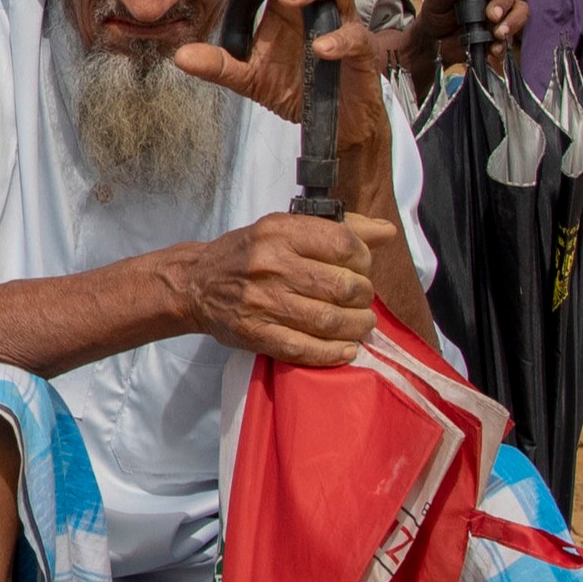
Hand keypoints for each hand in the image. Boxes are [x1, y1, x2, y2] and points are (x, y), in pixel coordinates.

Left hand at [163, 0, 388, 116]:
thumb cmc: (295, 88)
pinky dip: (340, 37)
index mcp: (289, 0)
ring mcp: (343, 23)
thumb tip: (180, 56)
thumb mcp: (248, 77)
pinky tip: (320, 48)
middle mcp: (318, 3)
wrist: (331, 126)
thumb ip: (219, 64)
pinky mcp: (362, 52)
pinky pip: (357, 36)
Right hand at [177, 212, 387, 366]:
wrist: (195, 284)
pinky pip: (306, 349)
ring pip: (329, 320)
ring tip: (360, 324)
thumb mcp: (285, 228)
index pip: (344, 244)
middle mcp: (271, 264)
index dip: (364, 260)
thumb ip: (339, 228)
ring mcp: (263, 302)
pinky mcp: (257, 334)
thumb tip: (386, 232)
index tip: (362, 269)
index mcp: (280, 232)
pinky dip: (333, 352)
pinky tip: (345, 348)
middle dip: (363, 296)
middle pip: (342, 286)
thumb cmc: (247, 254)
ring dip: (357, 326)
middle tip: (361, 300)